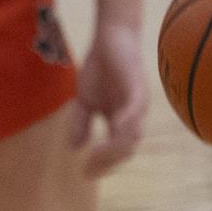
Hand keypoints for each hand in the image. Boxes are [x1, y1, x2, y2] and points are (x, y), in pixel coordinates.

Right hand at [68, 21, 148, 176]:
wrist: (111, 36)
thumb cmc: (102, 66)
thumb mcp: (86, 99)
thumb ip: (81, 122)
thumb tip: (74, 148)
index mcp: (122, 120)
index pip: (117, 152)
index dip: (103, 165)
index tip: (85, 174)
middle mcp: (133, 116)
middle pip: (126, 150)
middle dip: (107, 162)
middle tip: (88, 168)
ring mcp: (137, 102)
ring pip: (132, 134)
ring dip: (115, 147)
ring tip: (96, 154)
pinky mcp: (137, 86)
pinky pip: (136, 109)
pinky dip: (127, 121)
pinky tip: (114, 129)